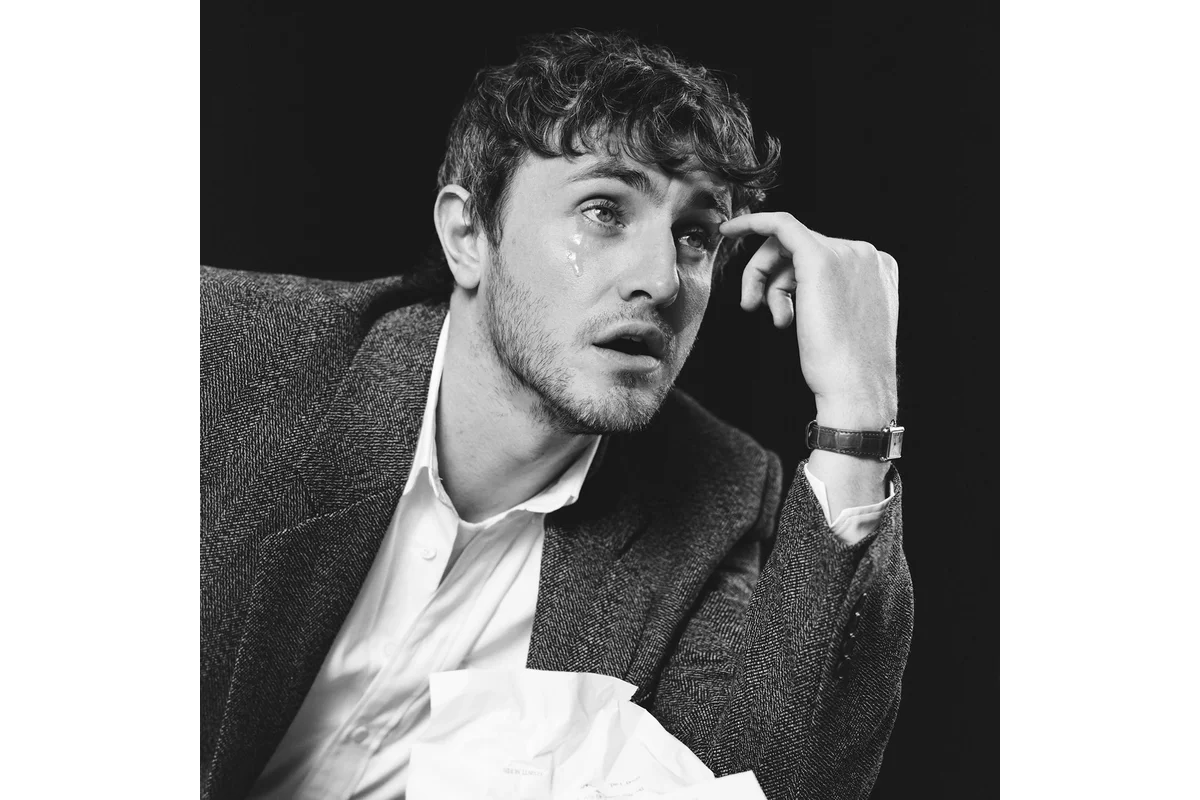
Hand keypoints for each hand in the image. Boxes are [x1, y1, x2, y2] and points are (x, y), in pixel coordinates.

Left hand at [719, 213, 898, 428]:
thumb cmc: (845, 369)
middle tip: (752, 306)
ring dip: (763, 277)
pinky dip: (753, 223)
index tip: (763, 281)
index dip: (787, 272)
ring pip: (786, 243)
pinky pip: (780, 225)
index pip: (821, 255)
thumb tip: (792, 286)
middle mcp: (866, 254)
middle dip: (770, 275)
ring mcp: (846, 253)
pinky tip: (730, 229)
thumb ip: (827, 295)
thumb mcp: (843, 322)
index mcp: (877, 267)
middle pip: (801, 247)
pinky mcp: (820, 259)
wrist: (856, 388)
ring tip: (768, 315)